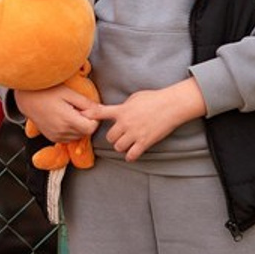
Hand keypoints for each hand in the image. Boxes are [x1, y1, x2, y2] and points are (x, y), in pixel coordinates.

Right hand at [15, 85, 98, 144]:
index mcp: (67, 120)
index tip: (87, 109)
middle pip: (85, 132)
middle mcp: (62, 131)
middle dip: (86, 122)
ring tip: (69, 112)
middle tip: (77, 108)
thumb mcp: (69, 93)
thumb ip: (86, 103)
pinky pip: (69, 138)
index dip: (93, 119)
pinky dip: (71, 130)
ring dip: (79, 126)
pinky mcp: (52, 138)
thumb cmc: (47, 91)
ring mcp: (56, 136)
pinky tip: (64, 118)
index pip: (91, 128)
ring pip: (78, 136)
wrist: (27, 99)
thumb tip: (101, 109)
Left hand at [84, 78, 205, 161]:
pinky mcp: (144, 142)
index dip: (90, 116)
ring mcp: (135, 133)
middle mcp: (126, 123)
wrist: (172, 105)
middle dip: (114, 137)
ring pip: (118, 147)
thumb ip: (124, 106)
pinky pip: (131, 155)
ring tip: (127, 143)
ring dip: (121, 146)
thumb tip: (118, 111)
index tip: (83, 117)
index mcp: (122, 110)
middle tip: (120, 136)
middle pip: (109, 137)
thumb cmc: (155, 98)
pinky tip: (133, 153)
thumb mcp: (135, 97)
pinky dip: (130, 156)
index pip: (100, 112)